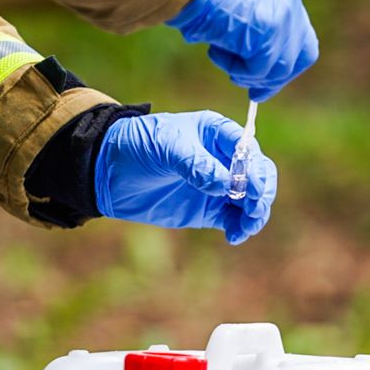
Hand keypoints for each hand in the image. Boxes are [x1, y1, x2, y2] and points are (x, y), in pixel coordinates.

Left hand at [95, 111, 276, 244]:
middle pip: (258, 175)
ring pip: (251, 199)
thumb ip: (197, 164)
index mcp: (218, 133)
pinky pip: (234, 218)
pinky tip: (234, 236)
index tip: (249, 189)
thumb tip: (225, 185)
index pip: (249, 151)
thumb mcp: (166, 146)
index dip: (255, 170)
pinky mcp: (209, 208)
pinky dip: (240, 228)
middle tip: (252, 210)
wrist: (108, 171)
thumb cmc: (138, 145)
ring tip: (244, 228)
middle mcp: (224, 158)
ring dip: (254, 214)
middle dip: (260, 193)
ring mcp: (218, 185)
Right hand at [167, 0, 318, 101]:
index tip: (266, 78)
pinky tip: (216, 52)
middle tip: (255, 93)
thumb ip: (253, 25)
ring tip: (222, 59)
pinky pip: (258, 71)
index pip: (300, 37)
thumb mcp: (236, 3)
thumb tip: (250, 57)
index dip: (285, 62)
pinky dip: (236, 70)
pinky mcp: (269, 36)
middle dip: (275, 79)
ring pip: (279, 69)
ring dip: (249, 74)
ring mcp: (283, 19)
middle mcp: (290, 4)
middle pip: (300, 57)